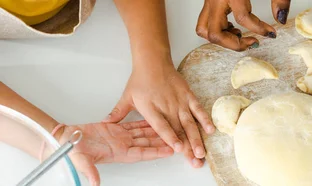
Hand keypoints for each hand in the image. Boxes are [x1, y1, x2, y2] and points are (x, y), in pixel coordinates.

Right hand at [57, 121, 173, 185]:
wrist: (64, 138)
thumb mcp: (80, 161)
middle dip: (163, 141)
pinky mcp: (115, 128)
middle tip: (178, 138)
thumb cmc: (71, 150)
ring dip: (157, 131)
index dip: (156, 152)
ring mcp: (120, 137)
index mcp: (118, 153)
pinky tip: (154, 120)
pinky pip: (133, 125)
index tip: (169, 150)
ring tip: (171, 127)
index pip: (142, 153)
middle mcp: (122, 146)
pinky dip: (144, 122)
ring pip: (143, 133)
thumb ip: (89, 171)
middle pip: (148, 143)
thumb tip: (94, 184)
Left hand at [103, 61, 214, 167]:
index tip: (177, 148)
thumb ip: (118, 112)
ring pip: (190, 123)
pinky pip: (198, 109)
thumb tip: (105, 123)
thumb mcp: (126, 97)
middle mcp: (167, 106)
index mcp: (150, 108)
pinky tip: (210, 130)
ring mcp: (179, 101)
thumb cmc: (140, 80)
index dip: (170, 137)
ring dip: (197, 138)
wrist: (153, 61)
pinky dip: (205, 119)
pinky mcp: (188, 96)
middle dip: (188, 147)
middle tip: (195, 160)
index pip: (162, 126)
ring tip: (202, 152)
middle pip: (179, 129)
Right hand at [195, 0, 290, 50]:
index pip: (243, 19)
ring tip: (240, 35)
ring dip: (222, 39)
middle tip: (252, 41)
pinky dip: (217, 30)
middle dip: (234, 43)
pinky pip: (204, 21)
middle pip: (215, 32)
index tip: (271, 33)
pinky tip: (233, 26)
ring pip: (203, 30)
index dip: (259, 30)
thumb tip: (280, 18)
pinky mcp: (208, 0)